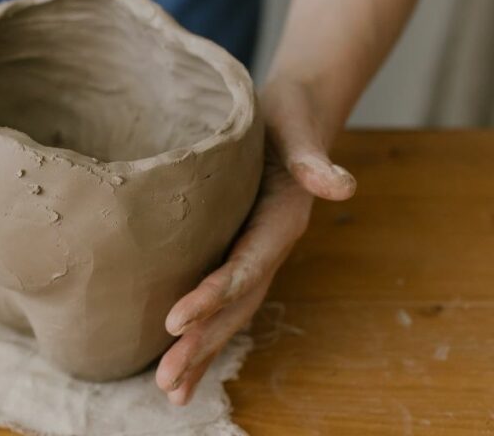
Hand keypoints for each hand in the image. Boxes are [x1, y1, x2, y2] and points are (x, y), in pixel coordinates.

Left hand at [155, 79, 356, 404]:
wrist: (292, 117)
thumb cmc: (285, 116)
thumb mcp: (295, 125)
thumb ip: (312, 155)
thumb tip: (341, 184)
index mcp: (280, 221)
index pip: (244, 266)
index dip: (214, 294)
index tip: (176, 320)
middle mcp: (269, 248)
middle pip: (236, 306)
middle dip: (202, 344)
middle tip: (167, 380)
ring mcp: (254, 258)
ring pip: (230, 315)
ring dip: (201, 354)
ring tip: (171, 391)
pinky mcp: (237, 257)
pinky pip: (222, 304)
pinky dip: (202, 336)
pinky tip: (177, 365)